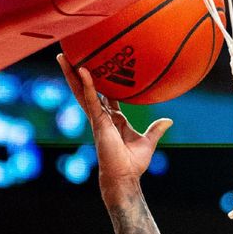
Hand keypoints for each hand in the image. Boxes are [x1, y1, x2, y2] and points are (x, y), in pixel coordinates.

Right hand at [57, 54, 172, 188]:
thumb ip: (156, 130)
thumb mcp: (148, 142)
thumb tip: (168, 120)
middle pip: (87, 90)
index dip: (100, 83)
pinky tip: (83, 71)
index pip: (105, 96)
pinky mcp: (98, 122)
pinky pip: (91, 100)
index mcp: (114, 119)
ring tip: (64, 56)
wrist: (125, 176)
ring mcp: (98, 118)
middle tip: (71, 56)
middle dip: (78, 74)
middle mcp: (102, 117)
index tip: (97, 68)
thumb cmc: (133, 163)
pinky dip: (87, 85)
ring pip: (82, 92)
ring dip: (73, 74)